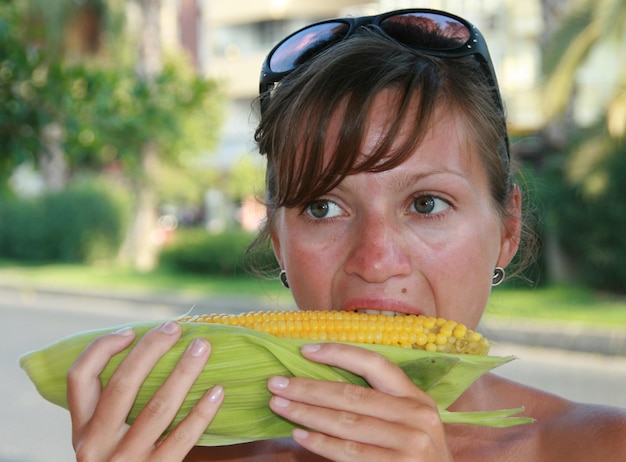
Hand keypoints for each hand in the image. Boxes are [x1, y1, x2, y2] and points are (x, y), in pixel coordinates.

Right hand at [67, 321, 224, 460]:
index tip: (132, 330)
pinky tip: (218, 391)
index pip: (79, 378)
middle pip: (122, 384)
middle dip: (151, 349)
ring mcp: (126, 461)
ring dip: (183, 372)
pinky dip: (202, 413)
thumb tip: (148, 351)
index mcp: (81, 429)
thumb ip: (112, 406)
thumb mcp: (103, 439)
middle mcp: (96, 444)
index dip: (103, 348)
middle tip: (176, 327)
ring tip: (202, 347)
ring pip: (157, 407)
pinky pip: (182, 439)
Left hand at [267, 343, 453, 461]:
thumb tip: (321, 384)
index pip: (375, 364)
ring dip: (306, 413)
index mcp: (417, 397)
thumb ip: (378, 404)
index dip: (339, 354)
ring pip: (346, 422)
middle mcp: (416, 416)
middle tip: (276, 382)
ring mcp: (410, 444)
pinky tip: (299, 434)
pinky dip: (320, 443)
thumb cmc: (414, 456)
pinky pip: (349, 452)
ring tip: (279, 405)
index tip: (305, 350)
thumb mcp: (407, 422)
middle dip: (309, 387)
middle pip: (352, 394)